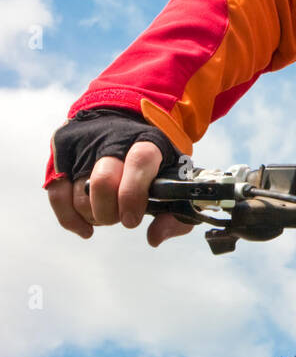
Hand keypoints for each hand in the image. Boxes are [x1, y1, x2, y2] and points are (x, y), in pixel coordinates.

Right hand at [46, 142, 194, 247]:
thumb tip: (155, 237)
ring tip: (109, 212)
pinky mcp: (62, 157)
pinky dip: (70, 220)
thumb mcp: (176, 177)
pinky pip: (58, 196)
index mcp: (147, 139)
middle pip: (102, 179)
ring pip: (80, 194)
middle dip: (110, 211)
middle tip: (121, 217)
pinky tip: (86, 228)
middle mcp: (112, 139)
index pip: (139, 160)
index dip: (134, 193)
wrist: (124, 120)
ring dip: (94, 216)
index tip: (132, 218)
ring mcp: (83, 147)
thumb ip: (177, 214)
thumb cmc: (154, 159)